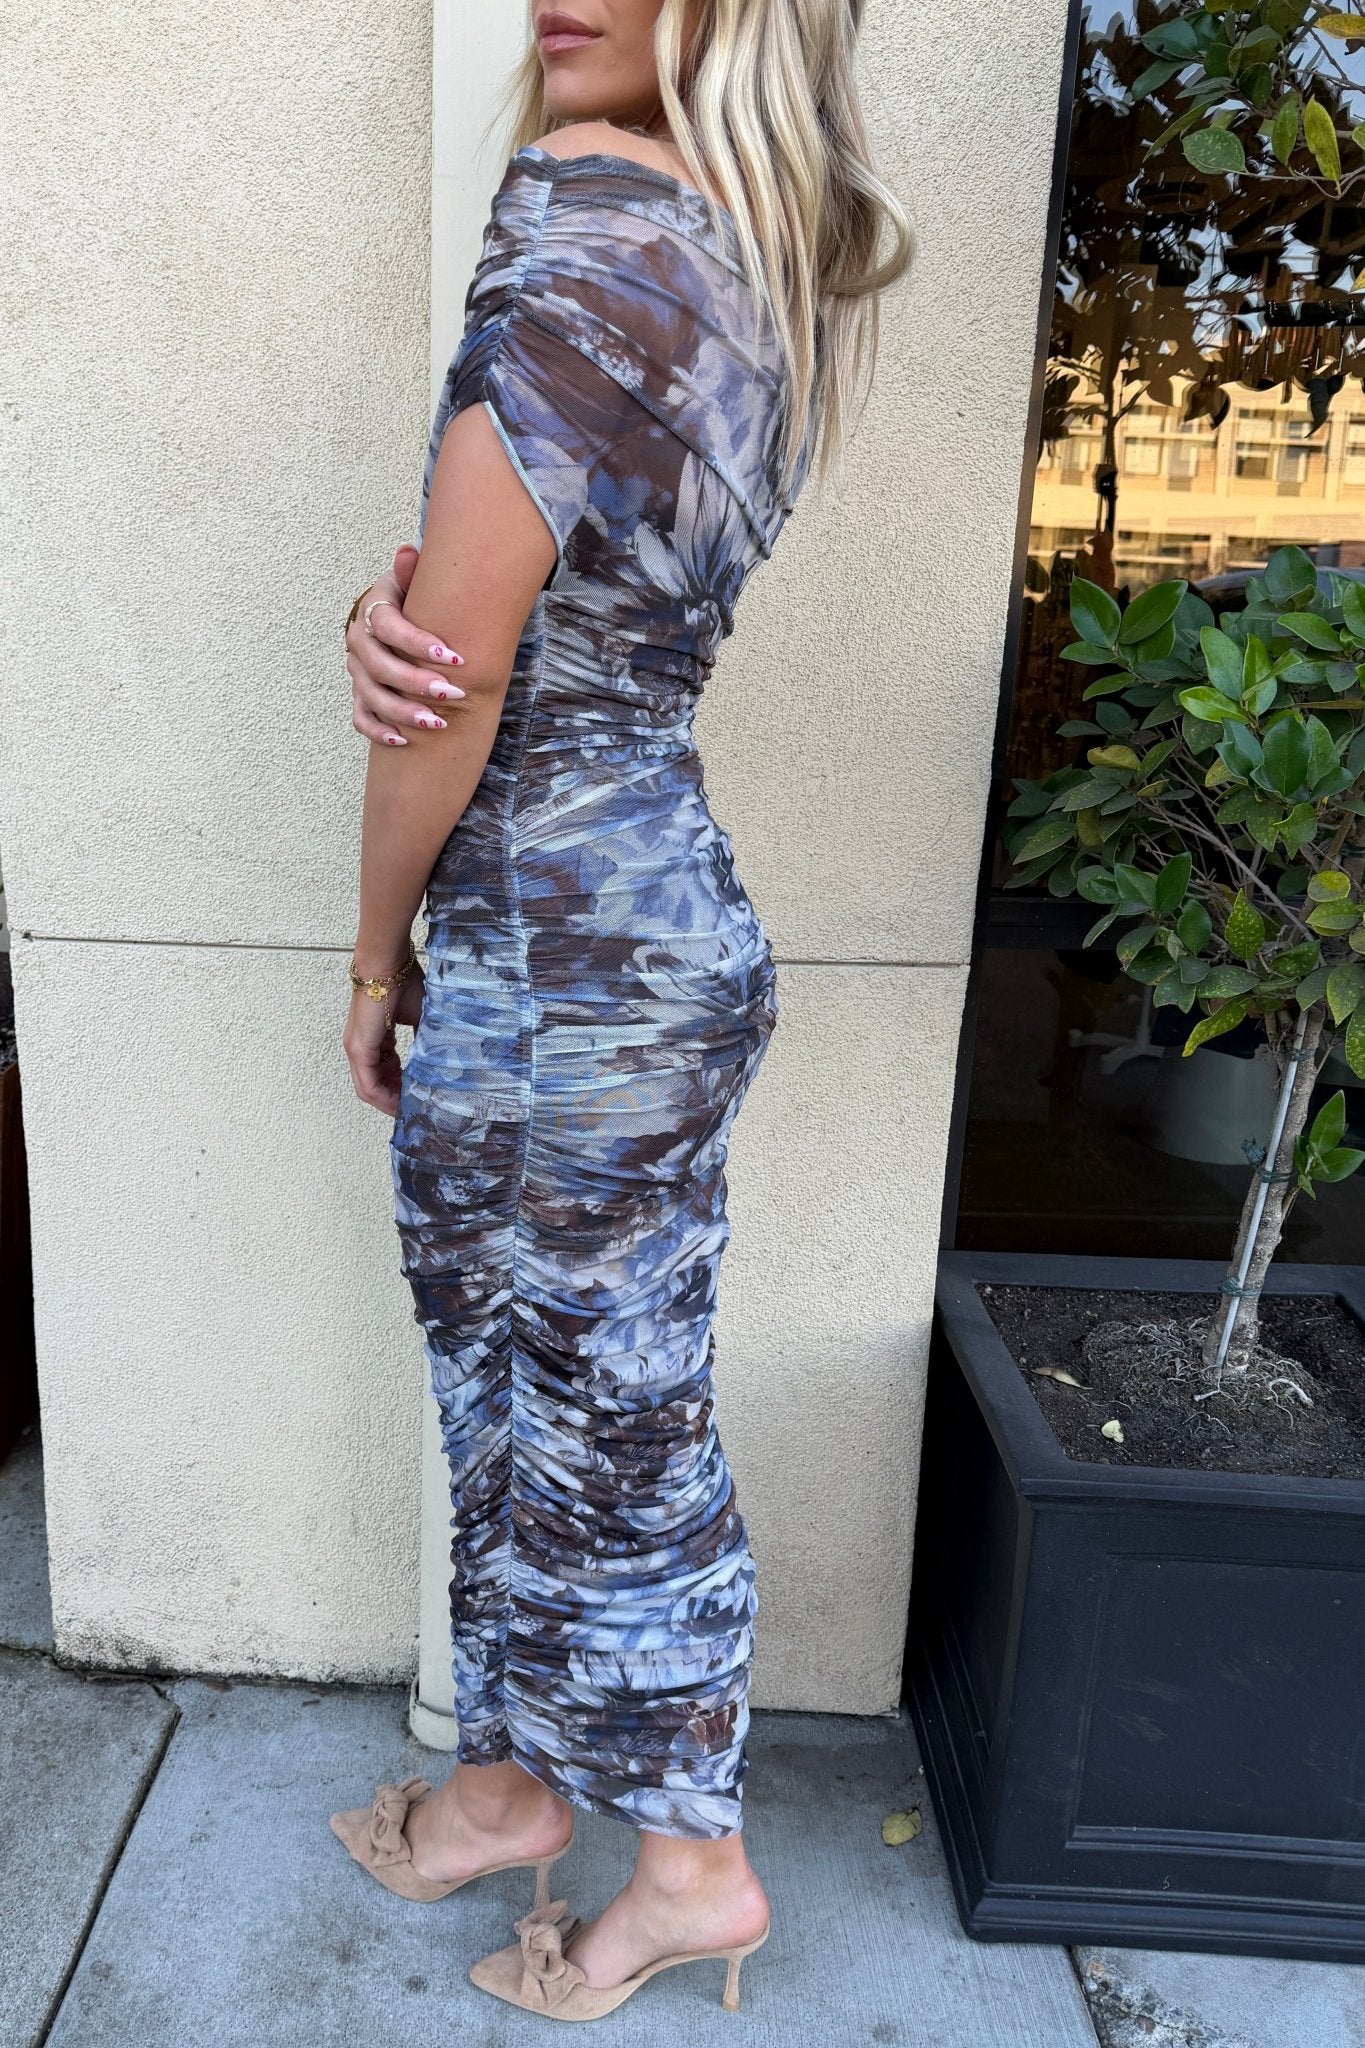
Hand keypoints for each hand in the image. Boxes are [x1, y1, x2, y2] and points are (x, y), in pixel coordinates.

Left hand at [344, 963, 425, 1117]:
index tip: (418, 1096)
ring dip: (390, 1102)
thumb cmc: (401, 981)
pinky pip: (368, 1084)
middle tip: (416, 1109)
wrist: (387, 965)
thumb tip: (440, 1058)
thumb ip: (424, 1040)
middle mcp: (360, 1047)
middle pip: (374, 1086)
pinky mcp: (359, 1049)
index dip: (399, 1088)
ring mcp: (356, 1049)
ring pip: (369, 1090)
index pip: (383, 1072)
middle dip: (395, 1100)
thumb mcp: (419, 1017)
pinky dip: (384, 1096)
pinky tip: (401, 1102)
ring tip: (410, 1110)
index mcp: (373, 1039)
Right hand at [346, 545, 467, 747]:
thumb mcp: (415, 581)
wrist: (402, 616)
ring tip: (436, 722)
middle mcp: (358, 641)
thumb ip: (412, 571)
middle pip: (379, 667)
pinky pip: (361, 718)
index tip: (452, 657)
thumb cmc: (416, 599)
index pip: (387, 627)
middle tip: (452, 693)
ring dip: (402, 712)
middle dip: (416, 683)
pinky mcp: (360, 694)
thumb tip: (408, 552)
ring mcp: (357, 671)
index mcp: (372, 610)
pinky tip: (402, 741)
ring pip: (371, 696)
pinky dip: (378, 731)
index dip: (416, 643)